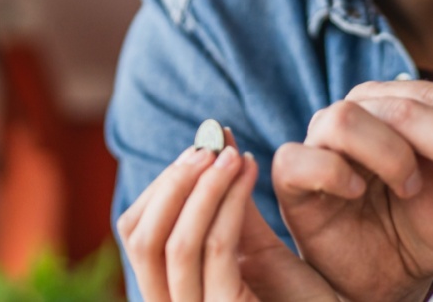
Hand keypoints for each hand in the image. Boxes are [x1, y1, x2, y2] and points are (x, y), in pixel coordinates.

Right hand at [117, 130, 337, 301]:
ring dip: (205, 188)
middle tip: (209, 147)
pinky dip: (231, 203)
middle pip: (143, 239)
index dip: (160, 188)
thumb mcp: (254, 250)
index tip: (195, 152)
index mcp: (169, 294)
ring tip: (233, 155)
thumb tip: (215, 145)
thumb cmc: (296, 297)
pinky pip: (218, 249)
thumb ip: (228, 210)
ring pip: (178, 243)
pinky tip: (251, 174)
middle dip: (174, 183)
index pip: (136, 234)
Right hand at [273, 81, 432, 301]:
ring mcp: (321, 143)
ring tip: (411, 186)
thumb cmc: (421, 228)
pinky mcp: (292, 177)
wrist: (386, 276)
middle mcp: (359, 114)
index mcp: (398, 107)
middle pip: (400, 105)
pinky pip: (300, 159)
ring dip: (389, 151)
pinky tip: (359, 192)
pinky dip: (333, 172)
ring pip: (346, 119)